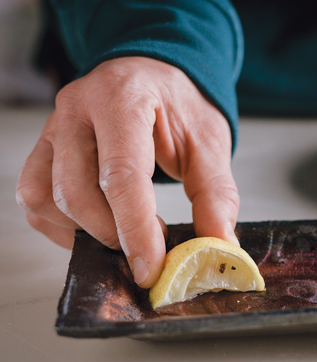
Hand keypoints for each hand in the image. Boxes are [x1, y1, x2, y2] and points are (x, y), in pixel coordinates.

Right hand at [16, 57, 239, 287]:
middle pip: (75, 191)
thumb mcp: (210, 141)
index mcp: (123, 99)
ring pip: (45, 197)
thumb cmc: (181, 104)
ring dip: (84, 230)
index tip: (150, 268)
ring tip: (125, 231)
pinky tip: (98, 226)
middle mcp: (77, 109)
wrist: (155, 75)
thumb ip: (216, 193)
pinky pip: (34, 197)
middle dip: (112, 233)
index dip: (135, 229)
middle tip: (149, 247)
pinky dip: (61, 225)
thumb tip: (219, 244)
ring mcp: (54, 128)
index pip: (121, 175)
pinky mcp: (44, 148)